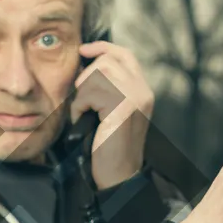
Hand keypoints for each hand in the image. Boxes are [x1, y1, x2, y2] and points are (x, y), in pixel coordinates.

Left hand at [71, 41, 153, 189]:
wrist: (118, 175)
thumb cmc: (109, 147)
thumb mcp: (113, 112)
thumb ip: (109, 89)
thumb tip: (86, 65)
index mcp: (143, 91)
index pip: (125, 55)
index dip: (103, 47)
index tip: (84, 49)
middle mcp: (143, 91)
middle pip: (107, 61)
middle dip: (86, 76)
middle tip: (82, 100)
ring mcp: (135, 98)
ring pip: (97, 74)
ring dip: (82, 93)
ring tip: (83, 112)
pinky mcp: (122, 107)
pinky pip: (90, 92)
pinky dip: (79, 106)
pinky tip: (81, 120)